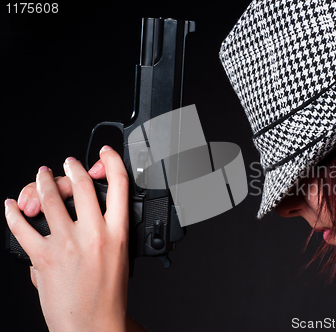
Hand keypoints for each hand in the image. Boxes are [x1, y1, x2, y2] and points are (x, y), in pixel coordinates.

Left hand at [5, 146, 128, 331]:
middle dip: (71, 168)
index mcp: (118, 233)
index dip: (112, 162)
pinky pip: (22, 227)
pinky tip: (11, 207)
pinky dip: (12, 213)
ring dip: (42, 182)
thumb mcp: (118, 258)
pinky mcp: (44, 257)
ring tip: (39, 177)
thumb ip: (100, 236)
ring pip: (51, 198)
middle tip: (66, 163)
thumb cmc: (108, 297)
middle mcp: (94, 234)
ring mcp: (68, 244)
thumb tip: (76, 221)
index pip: (121, 185)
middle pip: (82, 185)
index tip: (105, 153)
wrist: (94, 326)